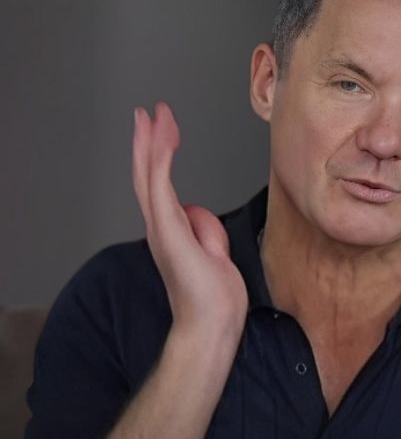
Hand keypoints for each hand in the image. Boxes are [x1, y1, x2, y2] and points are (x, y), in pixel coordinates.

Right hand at [132, 102, 246, 342]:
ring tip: (154, 115)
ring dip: (152, 141)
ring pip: (150, 174)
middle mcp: (160, 228)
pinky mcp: (168, 231)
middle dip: (147, 142)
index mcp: (171, 232)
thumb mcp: (216, 254)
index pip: (160, 186)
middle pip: (147, 175)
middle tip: (148, 113)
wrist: (211, 325)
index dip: (158, 157)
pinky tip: (164, 138)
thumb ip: (205, 230)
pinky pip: (161, 186)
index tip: (163, 131)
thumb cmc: (214, 299)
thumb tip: (196, 212)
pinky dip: (161, 159)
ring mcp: (162, 229)